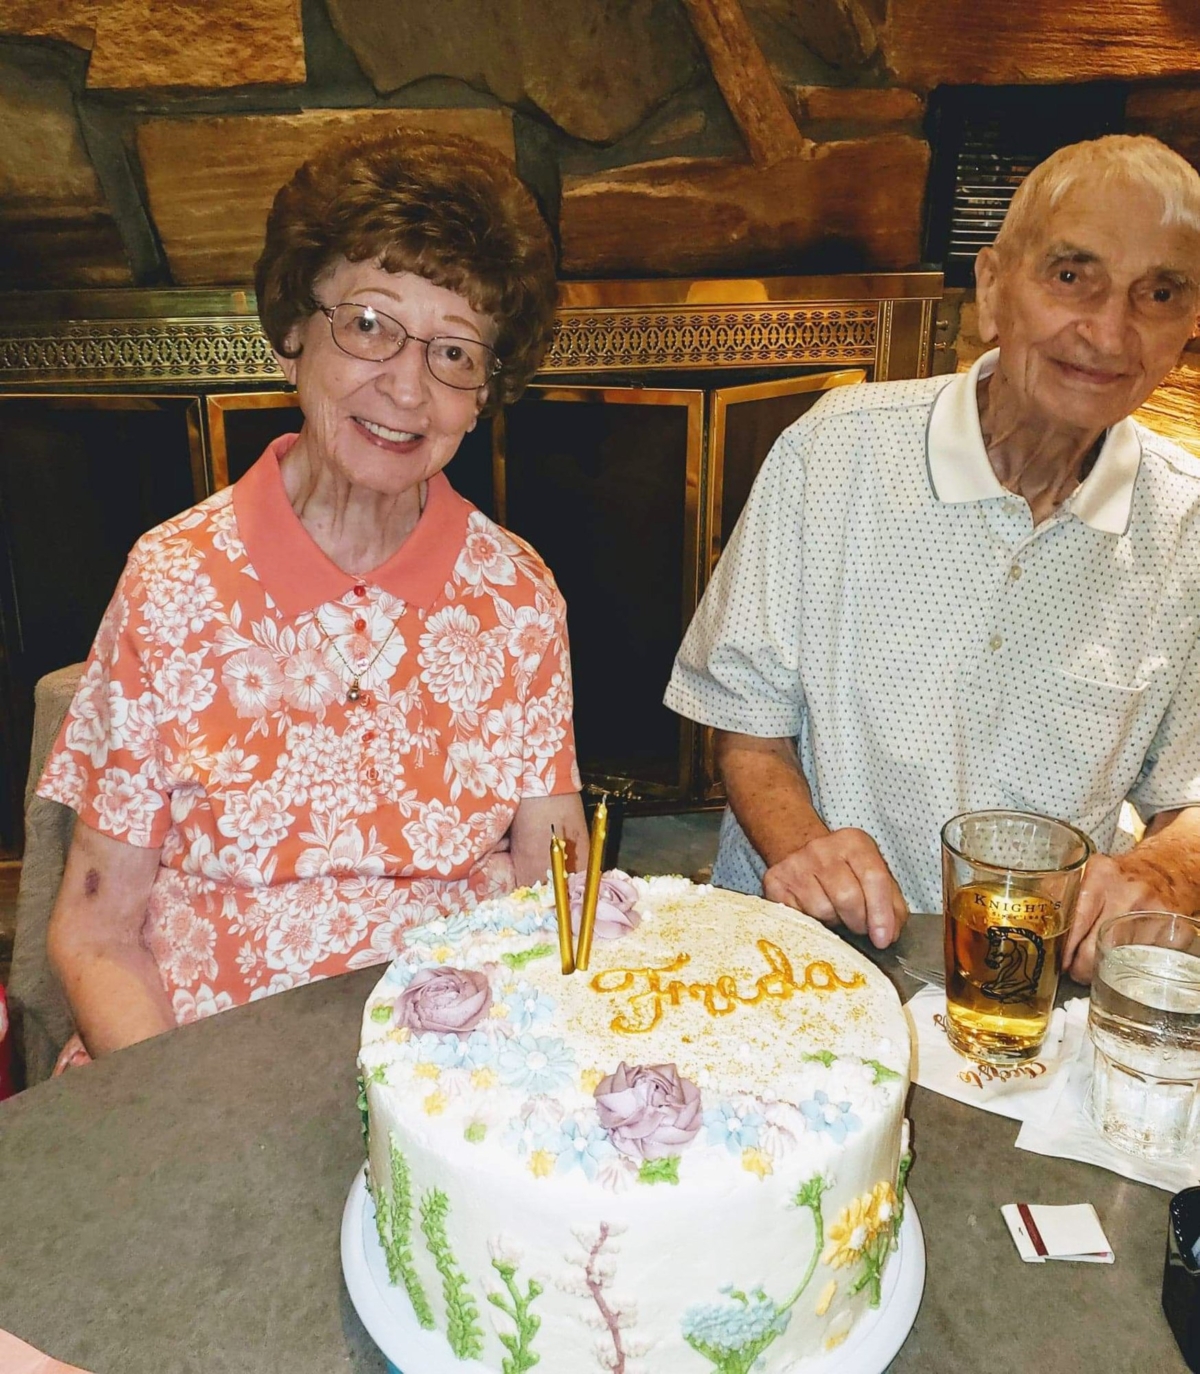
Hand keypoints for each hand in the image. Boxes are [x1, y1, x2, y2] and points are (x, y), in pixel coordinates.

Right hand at [762, 828, 907, 948]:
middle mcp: (822, 848)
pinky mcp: (775, 882)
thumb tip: (889, 934)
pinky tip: (815, 914)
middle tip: (859, 927)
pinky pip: (799, 917)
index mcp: (854, 842)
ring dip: (834, 923)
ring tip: (835, 915)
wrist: (798, 851)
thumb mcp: (872, 875)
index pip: (874, 878)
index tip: (883, 939)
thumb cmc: (843, 871)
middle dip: (858, 922)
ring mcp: (795, 864)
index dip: (881, 913)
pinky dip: (812, 924)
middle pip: (847, 898)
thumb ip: (890, 903)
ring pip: (822, 912)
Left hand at [1064, 852, 1164, 983]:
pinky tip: (1123, 961)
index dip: (1066, 949)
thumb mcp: (1090, 873)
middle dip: (1081, 968)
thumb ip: (1065, 894)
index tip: (1060, 962)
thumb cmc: (1120, 877)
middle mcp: (1128, 893)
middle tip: (1075, 972)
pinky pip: (1144, 961)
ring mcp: (1153, 913)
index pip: (1077, 921)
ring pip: (1120, 960)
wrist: (1165, 870)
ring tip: (1097, 966)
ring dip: (1105, 969)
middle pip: (1096, 947)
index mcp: (1101, 876)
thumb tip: (1040, 927)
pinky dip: (1131, 966)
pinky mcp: (1173, 932)